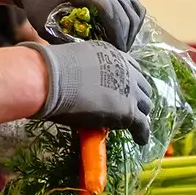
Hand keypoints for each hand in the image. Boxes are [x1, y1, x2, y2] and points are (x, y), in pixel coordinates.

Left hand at [6, 0, 144, 49]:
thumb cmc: (39, 4)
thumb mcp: (45, 24)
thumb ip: (64, 40)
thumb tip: (83, 64)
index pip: (109, 11)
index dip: (115, 34)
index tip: (114, 52)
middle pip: (124, 14)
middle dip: (125, 38)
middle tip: (119, 56)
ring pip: (133, 10)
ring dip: (131, 32)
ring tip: (122, 47)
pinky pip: (134, 5)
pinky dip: (135, 21)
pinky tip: (126, 35)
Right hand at [21, 40, 152, 146]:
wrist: (51, 80)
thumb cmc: (52, 70)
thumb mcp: (76, 60)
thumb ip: (86, 68)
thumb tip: (80, 79)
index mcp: (112, 54)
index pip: (131, 67)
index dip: (129, 81)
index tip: (126, 89)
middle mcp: (125, 69)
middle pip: (141, 85)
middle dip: (138, 97)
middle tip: (132, 107)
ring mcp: (129, 90)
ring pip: (144, 105)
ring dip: (140, 114)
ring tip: (137, 125)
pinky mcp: (128, 111)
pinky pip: (141, 125)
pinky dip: (142, 134)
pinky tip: (140, 140)